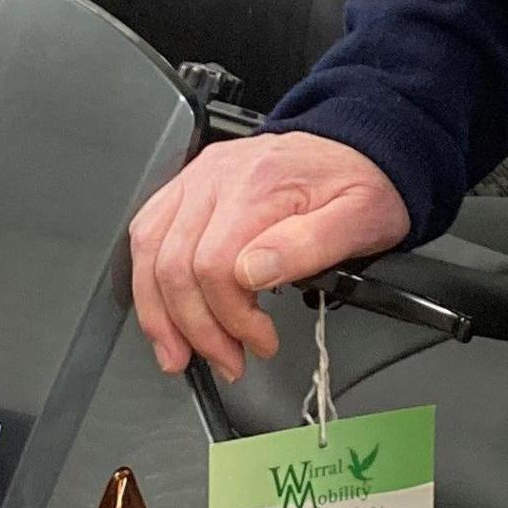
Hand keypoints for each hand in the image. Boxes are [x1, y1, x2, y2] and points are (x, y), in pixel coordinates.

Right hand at [126, 131, 409, 382]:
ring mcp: (198, 178)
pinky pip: (146, 234)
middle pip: (175, 266)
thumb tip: (253, 273)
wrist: (356, 147)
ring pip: (149, 253)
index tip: (261, 343)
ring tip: (184, 352)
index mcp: (261, 184)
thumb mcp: (361, 217)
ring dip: (161, 314)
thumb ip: (309, 245)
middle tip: (228, 359)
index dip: (232, 318)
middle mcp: (219, 176)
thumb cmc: (359, 184)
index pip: (216, 266)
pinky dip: (149, 282)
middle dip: (197, 329)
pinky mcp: (187, 186)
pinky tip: (166, 313)